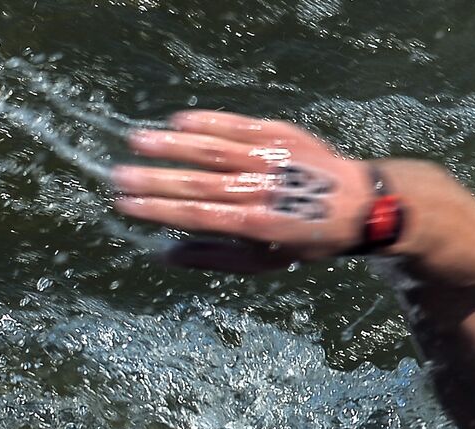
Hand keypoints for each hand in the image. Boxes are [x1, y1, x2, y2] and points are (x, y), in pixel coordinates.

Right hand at [112, 111, 375, 271]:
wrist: (358, 204)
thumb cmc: (306, 238)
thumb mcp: (266, 262)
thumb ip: (214, 259)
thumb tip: (164, 255)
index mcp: (257, 224)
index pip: (196, 214)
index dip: (157, 208)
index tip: (124, 202)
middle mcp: (262, 190)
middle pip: (198, 183)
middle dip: (154, 179)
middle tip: (116, 174)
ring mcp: (271, 159)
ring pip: (214, 149)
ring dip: (173, 144)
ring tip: (136, 140)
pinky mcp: (280, 134)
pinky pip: (238, 125)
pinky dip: (208, 122)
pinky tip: (178, 121)